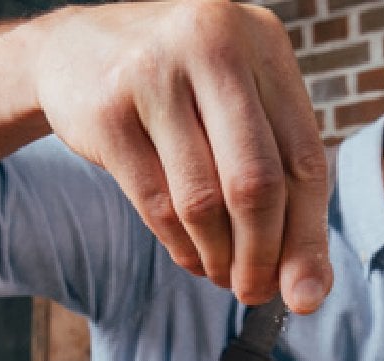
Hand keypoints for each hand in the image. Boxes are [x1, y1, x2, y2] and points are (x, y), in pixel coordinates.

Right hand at [28, 0, 332, 312]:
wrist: (76, 48)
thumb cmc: (182, 91)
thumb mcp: (239, 108)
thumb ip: (282, 179)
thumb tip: (308, 290)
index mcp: (261, 42)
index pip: (304, 156)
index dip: (308, 235)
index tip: (306, 294)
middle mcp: (212, 45)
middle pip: (256, 182)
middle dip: (261, 255)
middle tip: (256, 293)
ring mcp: (154, 74)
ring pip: (203, 201)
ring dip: (218, 256)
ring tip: (221, 274)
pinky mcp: (108, 111)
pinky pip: (157, 203)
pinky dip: (180, 246)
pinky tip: (191, 257)